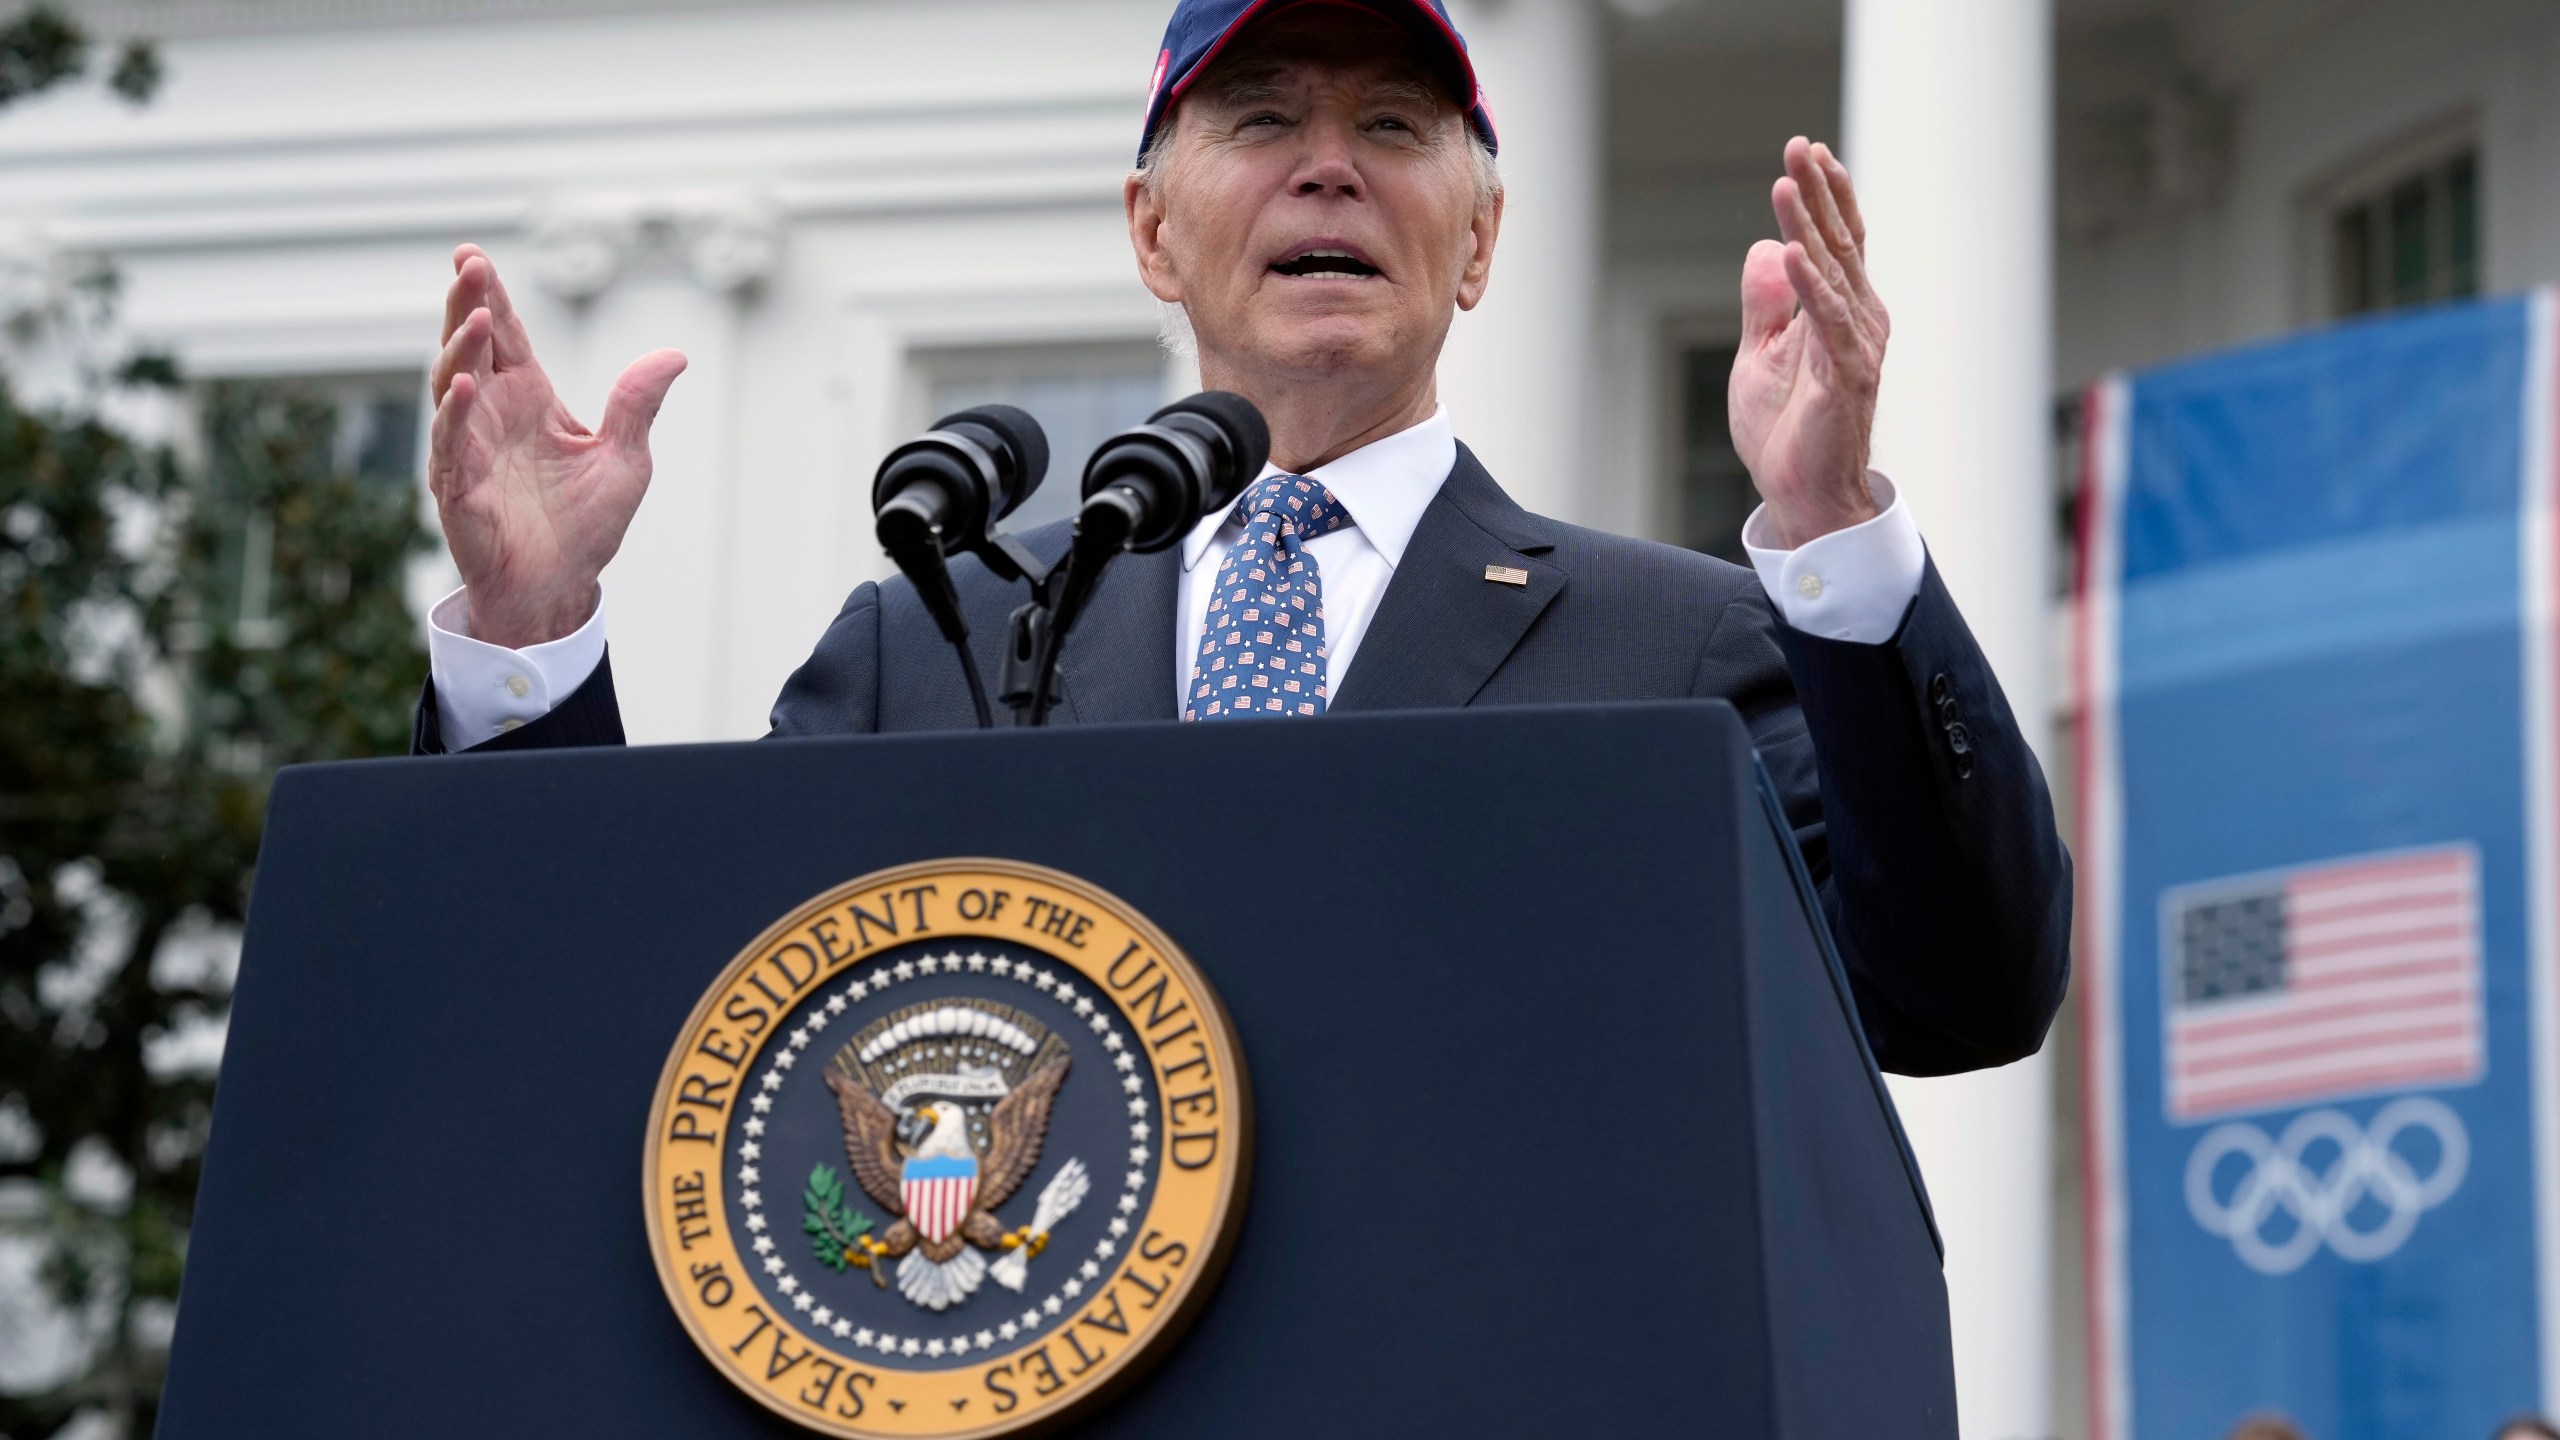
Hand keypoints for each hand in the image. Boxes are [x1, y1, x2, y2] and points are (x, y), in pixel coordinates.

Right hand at [427, 243, 686, 648]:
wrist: (561, 589)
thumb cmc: (586, 526)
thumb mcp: (626, 458)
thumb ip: (638, 404)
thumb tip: (675, 354)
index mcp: (528, 400)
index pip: (505, 336)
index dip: (491, 296)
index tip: (475, 256)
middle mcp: (491, 416)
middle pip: (470, 347)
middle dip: (466, 304)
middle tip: (468, 264)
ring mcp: (469, 450)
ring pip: (452, 387)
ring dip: (461, 351)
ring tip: (476, 318)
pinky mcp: (459, 490)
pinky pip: (452, 446)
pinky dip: (455, 416)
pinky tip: (465, 387)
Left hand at [1729, 137, 1888, 548]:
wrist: (1801, 494)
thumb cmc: (1787, 430)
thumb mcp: (1760, 355)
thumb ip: (1765, 303)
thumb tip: (1768, 247)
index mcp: (1840, 313)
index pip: (1834, 242)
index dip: (1823, 196)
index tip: (1805, 152)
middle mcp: (1858, 320)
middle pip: (1838, 242)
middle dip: (1819, 191)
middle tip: (1799, 145)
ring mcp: (1856, 346)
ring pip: (1833, 271)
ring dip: (1809, 223)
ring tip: (1788, 181)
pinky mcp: (1848, 375)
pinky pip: (1828, 321)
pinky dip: (1809, 285)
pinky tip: (1792, 250)